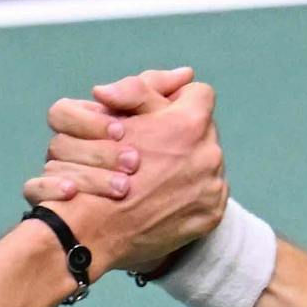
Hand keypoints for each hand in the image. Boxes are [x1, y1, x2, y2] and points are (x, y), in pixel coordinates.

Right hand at [37, 66, 223, 275]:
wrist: (92, 232)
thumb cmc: (95, 171)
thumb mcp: (114, 117)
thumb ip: (144, 89)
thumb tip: (184, 74)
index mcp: (188, 123)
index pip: (197, 94)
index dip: (175, 101)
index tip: (159, 116)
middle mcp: (209, 153)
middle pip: (203, 130)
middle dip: (180, 136)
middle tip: (153, 150)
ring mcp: (214, 186)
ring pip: (206, 160)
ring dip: (186, 164)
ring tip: (157, 176)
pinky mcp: (212, 213)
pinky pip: (208, 192)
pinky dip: (189, 193)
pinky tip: (165, 198)